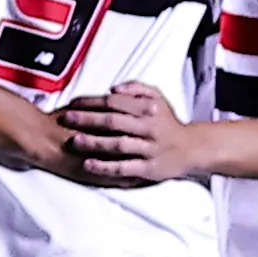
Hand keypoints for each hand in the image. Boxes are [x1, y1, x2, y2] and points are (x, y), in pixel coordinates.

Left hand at [59, 82, 203, 185]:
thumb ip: (136, 89)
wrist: (191, 148)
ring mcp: (149, 148)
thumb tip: (114, 88)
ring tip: (74, 141)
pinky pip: (124, 167)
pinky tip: (89, 164)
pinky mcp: (149, 168)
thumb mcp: (157, 99)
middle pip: (113, 121)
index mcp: (149, 108)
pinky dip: (106, 166)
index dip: (92, 102)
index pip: (115, 102)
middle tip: (66, 119)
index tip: (73, 104)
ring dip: (94, 143)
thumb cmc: (167, 123)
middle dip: (87, 120)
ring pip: (118, 144)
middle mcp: (149, 127)